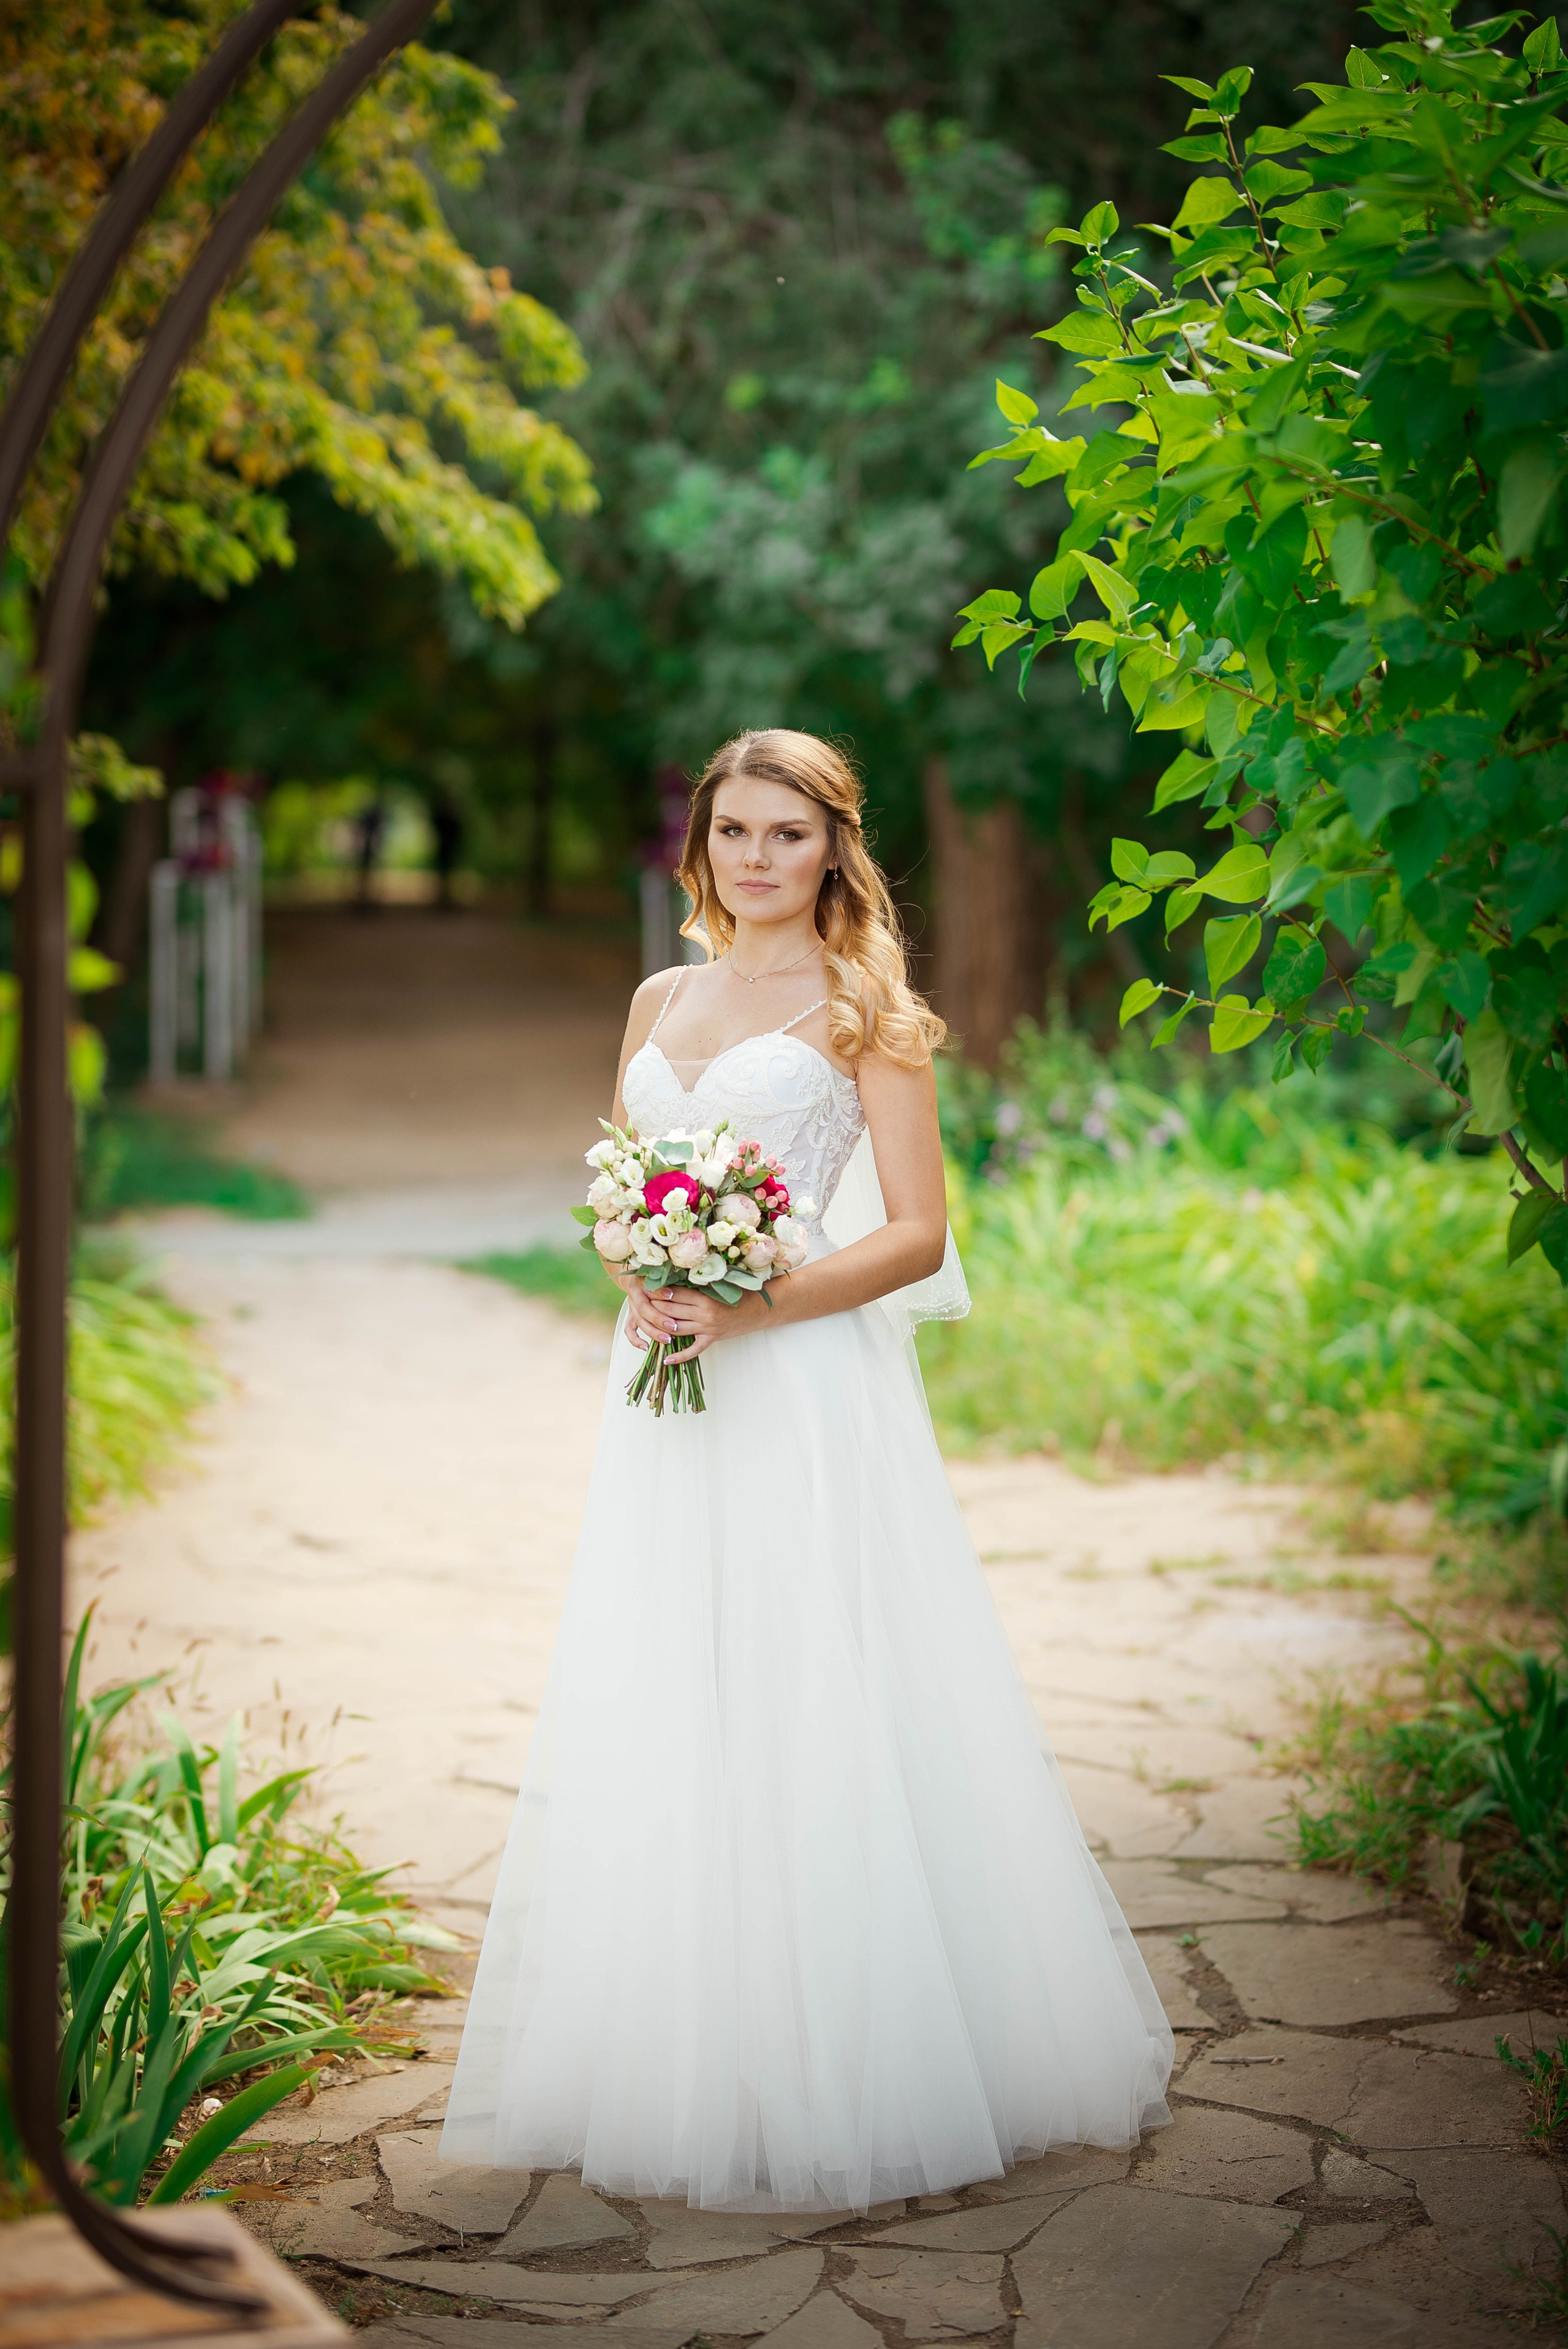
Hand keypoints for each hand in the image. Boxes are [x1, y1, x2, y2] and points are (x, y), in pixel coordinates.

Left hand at [624, 1280, 770, 1361]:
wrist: (758, 1310)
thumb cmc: (739, 1294)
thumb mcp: (718, 1286)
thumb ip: (698, 1286)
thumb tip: (674, 1279)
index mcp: (704, 1298)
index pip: (675, 1294)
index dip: (659, 1291)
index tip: (646, 1286)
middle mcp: (704, 1314)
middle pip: (671, 1311)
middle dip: (654, 1306)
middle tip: (641, 1301)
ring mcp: (707, 1328)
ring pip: (677, 1329)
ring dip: (660, 1327)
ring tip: (647, 1323)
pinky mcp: (712, 1339)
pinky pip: (693, 1350)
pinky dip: (679, 1356)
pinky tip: (666, 1358)